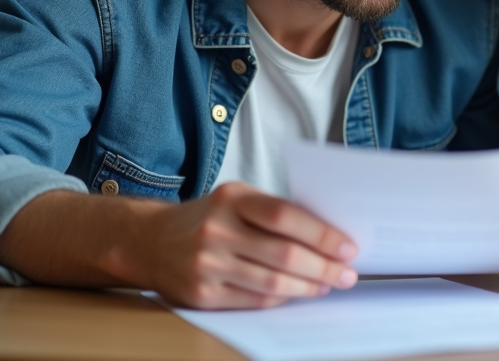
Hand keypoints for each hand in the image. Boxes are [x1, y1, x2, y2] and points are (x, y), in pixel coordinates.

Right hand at [132, 182, 359, 308]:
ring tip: (330, 284)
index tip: (349, 246)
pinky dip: (284, 298)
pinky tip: (301, 293)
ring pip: (272, 282)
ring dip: (309, 287)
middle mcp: (216, 231)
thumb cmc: (209, 217)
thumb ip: (275, 212)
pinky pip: (254, 300)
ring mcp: (206, 265)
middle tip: (348, 273)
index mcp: (231, 199)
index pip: (285, 216)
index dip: (321, 234)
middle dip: (324, 267)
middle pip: (283, 254)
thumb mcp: (237, 199)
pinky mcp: (201, 295)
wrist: (150, 241)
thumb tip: (328, 235)